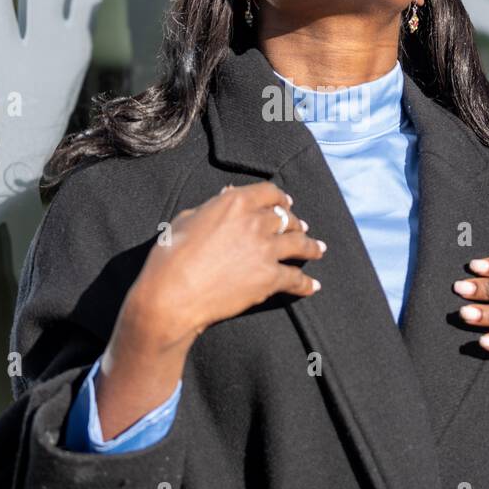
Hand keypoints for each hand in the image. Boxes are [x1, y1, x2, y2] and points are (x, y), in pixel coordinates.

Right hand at [123, 180, 325, 351]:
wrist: (172, 295)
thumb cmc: (170, 257)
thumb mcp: (186, 219)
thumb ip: (212, 206)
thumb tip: (228, 194)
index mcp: (234, 202)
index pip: (269, 193)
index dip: (281, 198)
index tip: (286, 203)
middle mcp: (255, 222)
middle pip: (286, 218)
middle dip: (295, 222)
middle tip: (300, 227)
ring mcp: (266, 250)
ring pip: (299, 244)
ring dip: (311, 247)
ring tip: (318, 250)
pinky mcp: (270, 278)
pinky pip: (296, 279)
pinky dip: (306, 283)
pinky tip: (313, 286)